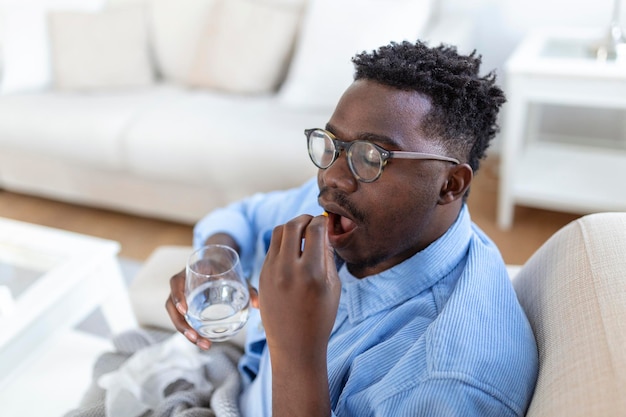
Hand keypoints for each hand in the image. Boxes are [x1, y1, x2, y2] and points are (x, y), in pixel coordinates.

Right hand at [164, 233, 257, 349]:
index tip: (185, 310)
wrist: (218, 262)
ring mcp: (181, 296)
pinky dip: (191, 331)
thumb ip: (248, 288)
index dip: (178, 296)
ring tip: (203, 344)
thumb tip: (257, 304)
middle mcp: (181, 284)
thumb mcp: (236, 274)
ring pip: (176, 316)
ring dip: (186, 332)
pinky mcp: (186, 306)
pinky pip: (183, 319)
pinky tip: (204, 341)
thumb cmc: (225, 267)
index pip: (176, 282)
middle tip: (195, 337)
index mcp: (190, 272)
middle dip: (181, 324)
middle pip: (172, 306)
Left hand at [260, 214, 339, 415]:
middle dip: (305, 218)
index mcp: (312, 273)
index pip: (315, 229)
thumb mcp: (333, 286)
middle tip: (312, 222)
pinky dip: (282, 242)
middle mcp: (289, 269)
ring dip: (291, 227)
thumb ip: (328, 256)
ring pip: (278, 232)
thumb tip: (324, 231)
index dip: (322, 221)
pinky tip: (292, 250)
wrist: (294, 345)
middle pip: (293, 225)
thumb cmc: (320, 317)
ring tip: (302, 234)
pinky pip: (271, 248)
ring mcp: (271, 272)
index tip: (325, 222)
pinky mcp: (261, 275)